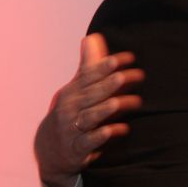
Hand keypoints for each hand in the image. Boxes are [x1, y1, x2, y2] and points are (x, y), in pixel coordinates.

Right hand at [34, 34, 143, 186]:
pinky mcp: (78, 148)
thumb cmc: (70, 113)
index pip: (91, 75)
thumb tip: (93, 37)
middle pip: (94, 93)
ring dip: (111, 108)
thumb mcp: (77, 89)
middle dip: (114, 83)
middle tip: (138, 75)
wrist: (49, 150)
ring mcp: (72, 128)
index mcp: (73, 92)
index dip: (108, 65)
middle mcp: (71, 108)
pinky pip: (91, 141)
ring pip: (92, 116)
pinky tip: (122, 129)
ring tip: (132, 101)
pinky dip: (104, 135)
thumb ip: (89, 66)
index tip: (130, 57)